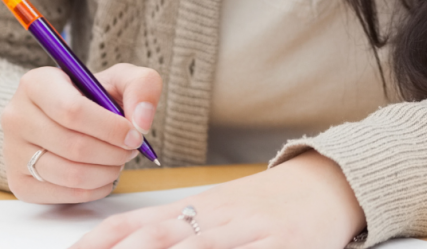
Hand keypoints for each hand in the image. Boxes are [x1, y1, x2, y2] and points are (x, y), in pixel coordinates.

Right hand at [1, 63, 161, 202]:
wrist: (69, 117)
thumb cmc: (94, 96)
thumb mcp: (122, 78)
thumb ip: (141, 87)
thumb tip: (140, 122)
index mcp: (36, 84)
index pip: (71, 111)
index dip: (110, 127)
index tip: (134, 134)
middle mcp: (16, 117)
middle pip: (73, 146)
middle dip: (114, 152)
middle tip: (131, 149)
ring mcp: (12, 153)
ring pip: (70, 174)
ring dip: (107, 171)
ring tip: (119, 159)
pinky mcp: (20, 183)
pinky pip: (65, 194)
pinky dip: (96, 189)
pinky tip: (105, 174)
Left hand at [72, 151, 364, 248]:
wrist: (327, 184)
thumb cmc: (265, 205)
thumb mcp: (215, 210)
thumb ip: (173, 228)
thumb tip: (125, 242)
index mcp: (192, 207)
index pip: (132, 224)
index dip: (99, 241)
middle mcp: (215, 216)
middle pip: (160, 238)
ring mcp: (249, 232)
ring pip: (201, 247)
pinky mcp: (282, 244)